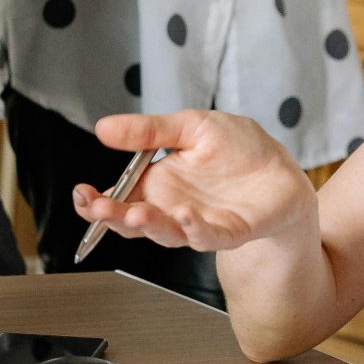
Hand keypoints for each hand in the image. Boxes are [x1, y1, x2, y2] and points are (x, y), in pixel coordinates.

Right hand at [79, 109, 315, 252]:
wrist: (281, 168)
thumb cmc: (237, 149)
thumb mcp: (190, 127)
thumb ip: (150, 131)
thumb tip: (104, 127)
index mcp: (157, 185)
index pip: (118, 199)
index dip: (96, 202)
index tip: (82, 192)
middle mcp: (172, 208)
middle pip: (134, 222)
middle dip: (113, 218)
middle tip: (98, 207)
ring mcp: (200, 223)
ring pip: (167, 232)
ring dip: (149, 224)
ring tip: (135, 212)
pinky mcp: (231, 231)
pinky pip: (209, 236)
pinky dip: (196, 229)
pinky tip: (186, 215)